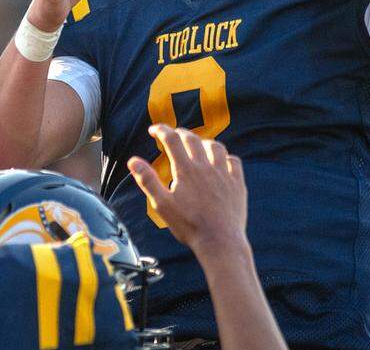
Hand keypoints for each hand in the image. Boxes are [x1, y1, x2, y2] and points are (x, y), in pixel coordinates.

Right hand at [127, 125, 247, 253]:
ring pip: (216, 147)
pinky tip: (222, 162)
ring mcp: (224, 174)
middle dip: (181, 133)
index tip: (154, 129)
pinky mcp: (237, 184)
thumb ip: (148, 180)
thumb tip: (133, 161)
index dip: (161, 130)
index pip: (172, 140)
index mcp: (185, 170)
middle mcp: (205, 167)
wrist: (220, 241)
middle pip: (193, 139)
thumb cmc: (189, 225)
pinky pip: (234, 162)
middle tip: (174, 135)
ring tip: (199, 145)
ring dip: (205, 142)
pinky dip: (226, 157)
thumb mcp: (162, 204)